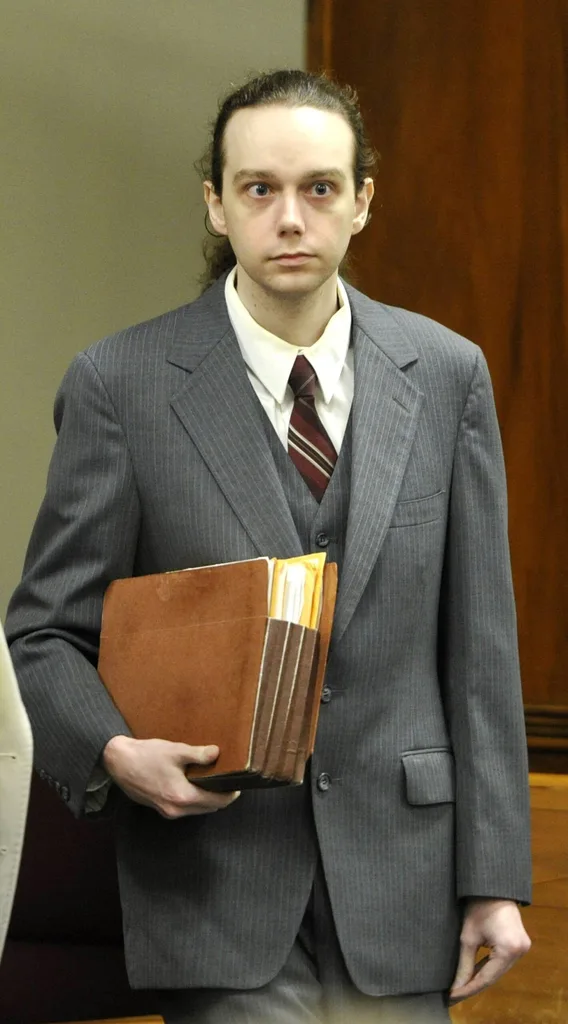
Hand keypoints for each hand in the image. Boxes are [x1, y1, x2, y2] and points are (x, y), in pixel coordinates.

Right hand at [102, 735, 239, 817]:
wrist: (118, 762)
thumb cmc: (146, 755)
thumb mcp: (175, 751)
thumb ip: (198, 754)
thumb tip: (217, 753)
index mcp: (183, 797)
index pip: (217, 802)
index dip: (230, 794)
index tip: (238, 785)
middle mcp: (176, 810)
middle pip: (208, 808)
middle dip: (220, 797)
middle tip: (227, 781)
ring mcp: (167, 811)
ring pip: (196, 810)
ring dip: (206, 799)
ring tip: (212, 780)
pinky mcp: (159, 808)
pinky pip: (184, 808)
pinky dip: (193, 799)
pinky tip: (193, 783)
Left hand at [449, 898, 530, 1003]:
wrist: (492, 887)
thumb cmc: (478, 906)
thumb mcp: (468, 937)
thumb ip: (464, 964)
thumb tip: (456, 986)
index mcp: (509, 949)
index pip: (486, 978)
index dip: (468, 988)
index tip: (453, 995)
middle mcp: (520, 952)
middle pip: (494, 976)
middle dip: (474, 984)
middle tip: (455, 993)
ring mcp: (523, 949)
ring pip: (499, 971)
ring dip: (481, 977)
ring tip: (462, 986)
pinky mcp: (520, 944)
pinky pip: (502, 962)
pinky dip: (489, 967)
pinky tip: (475, 973)